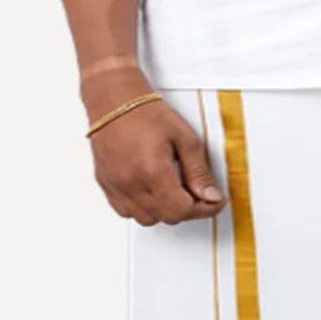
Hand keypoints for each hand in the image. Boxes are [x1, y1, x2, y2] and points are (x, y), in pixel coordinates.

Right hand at [83, 68, 225, 225]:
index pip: (183, 210)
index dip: (205, 209)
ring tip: (172, 191)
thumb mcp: (185, 138)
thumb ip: (198, 172)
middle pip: (167, 217)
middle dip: (187, 209)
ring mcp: (115, 185)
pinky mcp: (105, 184)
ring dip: (164, 211)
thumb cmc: (147, 114)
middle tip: (197, 194)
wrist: (113, 100)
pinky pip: (126, 212)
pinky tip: (151, 192)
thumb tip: (211, 196)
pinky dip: (142, 209)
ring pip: (147, 219)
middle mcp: (130, 183)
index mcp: (152, 171)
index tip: (215, 202)